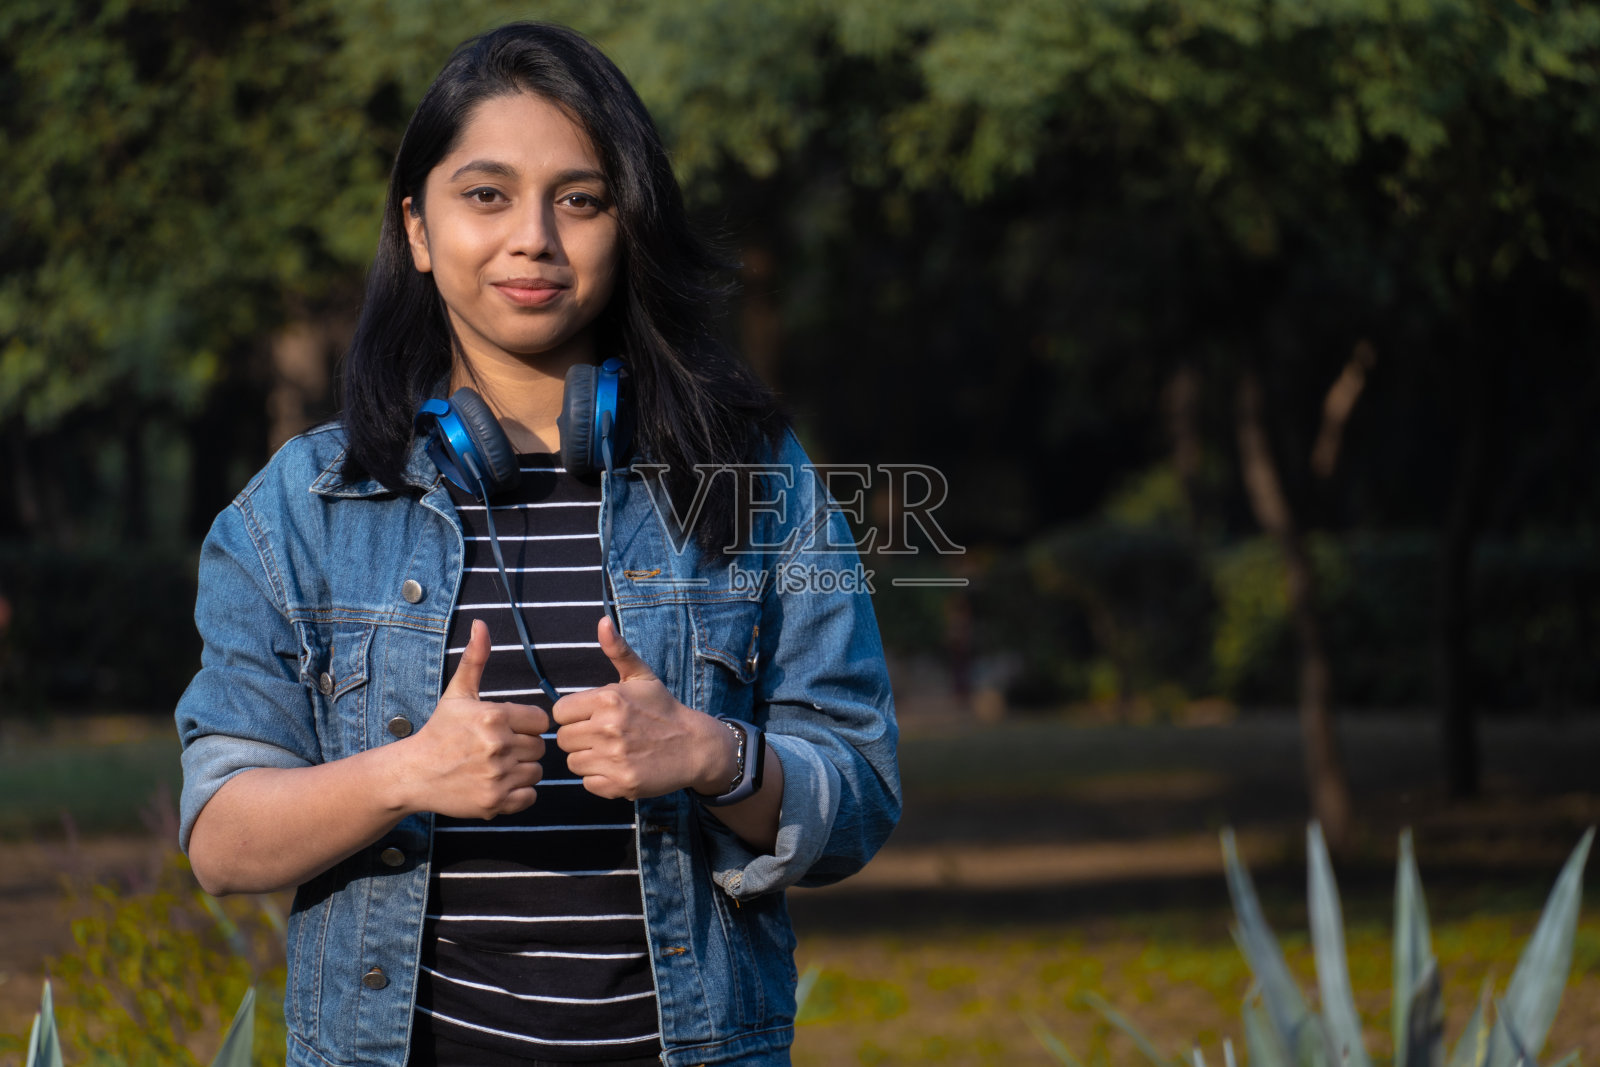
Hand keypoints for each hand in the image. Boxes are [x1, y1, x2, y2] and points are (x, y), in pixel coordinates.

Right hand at [400, 619, 547, 818]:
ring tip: (495, 766)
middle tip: (497, 750)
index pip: (541, 722)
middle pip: (539, 748)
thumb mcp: (458, 693)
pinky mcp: (494, 802)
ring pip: (535, 773)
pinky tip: (496, 783)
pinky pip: (529, 797)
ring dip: (521, 771)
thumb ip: (476, 658)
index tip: (507, 729)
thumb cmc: (440, 731)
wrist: (413, 774)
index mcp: (494, 716)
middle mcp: (497, 746)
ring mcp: (496, 776)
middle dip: (522, 748)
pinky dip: (517, 794)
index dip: (526, 725)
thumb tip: (481, 623)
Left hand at [553, 617, 735, 800]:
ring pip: (573, 763)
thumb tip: (602, 621)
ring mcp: (615, 759)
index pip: (559, 713)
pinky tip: (618, 767)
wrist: (695, 746)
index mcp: (608, 699)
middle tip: (604, 735)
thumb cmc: (662, 709)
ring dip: (588, 759)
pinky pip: (588, 784)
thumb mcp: (641, 675)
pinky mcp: (621, 784)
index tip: (591, 717)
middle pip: (563, 740)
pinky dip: (600, 779)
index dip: (573, 715)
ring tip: (611, 751)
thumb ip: (617, 650)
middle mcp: (608, 728)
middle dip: (580, 737)